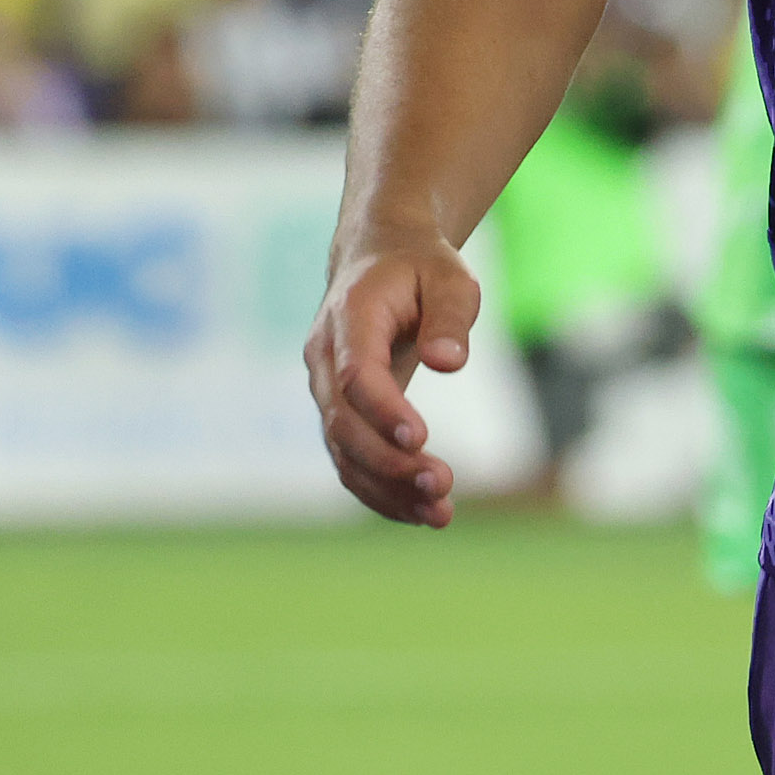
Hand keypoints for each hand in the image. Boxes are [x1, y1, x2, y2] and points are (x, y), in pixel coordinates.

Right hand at [304, 229, 482, 526]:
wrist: (381, 260)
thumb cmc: (421, 268)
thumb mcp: (449, 277)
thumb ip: (449, 317)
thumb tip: (448, 363)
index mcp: (349, 317)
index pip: (356, 374)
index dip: (383, 410)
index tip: (421, 438)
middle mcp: (325, 358)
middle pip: (344, 422)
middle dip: (389, 462)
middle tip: (443, 485)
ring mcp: (325, 389)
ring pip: (343, 452)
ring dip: (387, 488)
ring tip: (440, 515)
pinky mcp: (340, 413)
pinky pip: (350, 461)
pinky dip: (381, 491)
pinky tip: (422, 514)